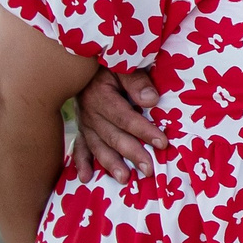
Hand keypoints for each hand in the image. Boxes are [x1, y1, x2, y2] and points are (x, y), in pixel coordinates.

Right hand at [75, 65, 165, 182]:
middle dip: (132, 154)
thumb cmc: (110, 64)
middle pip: (112, 136)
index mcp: (100, 96)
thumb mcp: (122, 66)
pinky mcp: (81, 128)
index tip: (163, 143)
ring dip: (110, 163)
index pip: (125, 117)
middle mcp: (90, 113)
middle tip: (149, 170)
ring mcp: (84, 122)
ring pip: (97, 146)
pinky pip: (79, 147)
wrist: (82, 63)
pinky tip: (85, 178)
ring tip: (124, 179)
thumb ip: (136, 81)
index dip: (143, 131)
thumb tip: (151, 101)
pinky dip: (81, 162)